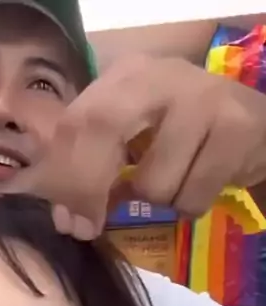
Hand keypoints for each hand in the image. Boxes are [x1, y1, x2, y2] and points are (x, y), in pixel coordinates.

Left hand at [35, 54, 265, 238]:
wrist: (257, 130)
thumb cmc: (185, 139)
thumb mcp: (135, 140)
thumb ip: (94, 172)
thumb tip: (67, 221)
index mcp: (125, 76)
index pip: (74, 120)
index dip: (62, 176)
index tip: (65, 219)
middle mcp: (159, 76)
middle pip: (100, 127)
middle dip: (87, 188)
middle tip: (89, 227)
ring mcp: (200, 99)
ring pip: (151, 182)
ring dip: (157, 202)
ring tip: (176, 185)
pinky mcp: (235, 129)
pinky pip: (191, 197)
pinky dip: (190, 206)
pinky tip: (201, 185)